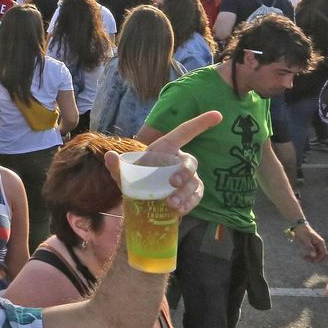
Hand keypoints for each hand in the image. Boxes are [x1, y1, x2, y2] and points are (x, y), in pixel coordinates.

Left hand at [105, 110, 219, 215]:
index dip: (200, 123)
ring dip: (185, 193)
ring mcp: (188, 178)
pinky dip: (189, 204)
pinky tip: (179, 211)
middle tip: (172, 182)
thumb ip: (116, 165)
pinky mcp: (191, 193)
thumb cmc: (134, 181)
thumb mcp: (122, 174)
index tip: (217, 115)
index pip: (185, 132)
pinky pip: (196, 197)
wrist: (139, 203)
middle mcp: (179, 161)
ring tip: (172, 204)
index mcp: (165, 149)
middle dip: (184, 172)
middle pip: (190, 162)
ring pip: (195, 182)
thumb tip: (109, 155)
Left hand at [295, 223, 327, 263]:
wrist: (299, 225)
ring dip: (312, 258)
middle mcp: (320, 244)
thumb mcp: (305, 240)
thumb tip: (314, 256)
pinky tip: (304, 256)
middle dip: (315, 259)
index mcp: (320, 242)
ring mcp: (317, 245)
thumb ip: (310, 248)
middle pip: (321, 255)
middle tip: (306, 259)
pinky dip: (310, 255)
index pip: (324, 254)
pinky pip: (314, 253)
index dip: (319, 259)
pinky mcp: (313, 245)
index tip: (312, 261)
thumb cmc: (302, 232)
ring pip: (318, 255)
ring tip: (304, 258)